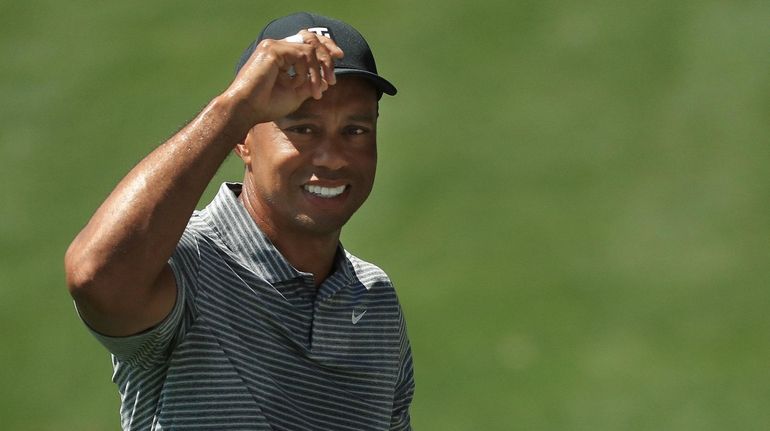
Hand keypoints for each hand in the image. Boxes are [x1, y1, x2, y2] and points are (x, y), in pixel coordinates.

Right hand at [224, 30, 343, 127]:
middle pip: (311, 40)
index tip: (339, 57)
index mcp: (282, 56)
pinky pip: (301, 55)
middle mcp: (277, 47)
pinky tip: (297, 85)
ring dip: (317, 72)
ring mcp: (274, 46)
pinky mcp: (272, 49)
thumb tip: (326, 81)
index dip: (325, 47)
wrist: (247, 109)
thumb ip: (310, 85)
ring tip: (314, 91)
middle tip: (332, 79)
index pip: (308, 43)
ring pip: (309, 49)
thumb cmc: (266, 105)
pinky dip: (306, 72)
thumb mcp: (296, 94)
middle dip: (327, 58)